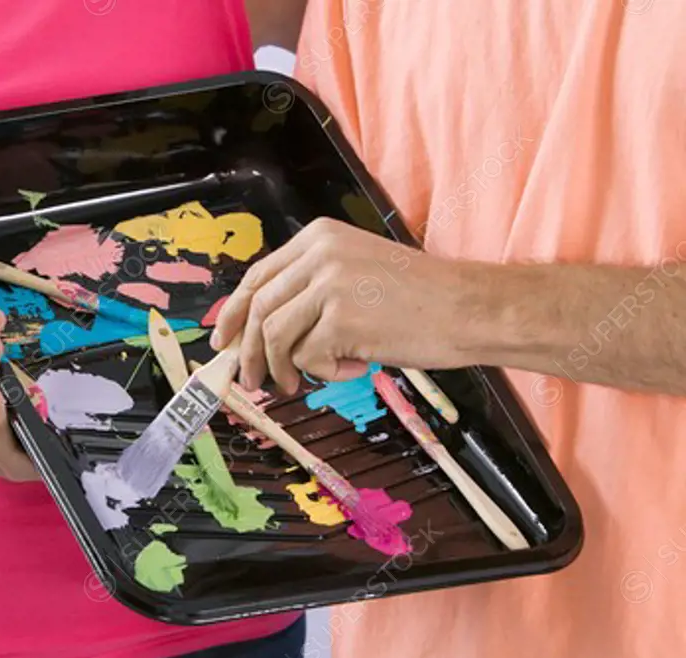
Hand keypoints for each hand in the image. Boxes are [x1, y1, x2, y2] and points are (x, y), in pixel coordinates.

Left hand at [211, 218, 472, 393]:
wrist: (469, 308)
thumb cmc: (420, 297)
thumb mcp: (357, 270)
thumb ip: (311, 286)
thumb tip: (262, 329)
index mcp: (319, 237)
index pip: (258, 276)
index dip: (234, 313)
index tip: (224, 341)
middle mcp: (319, 254)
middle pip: (259, 308)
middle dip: (248, 352)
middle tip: (250, 380)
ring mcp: (329, 285)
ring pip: (275, 336)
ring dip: (283, 369)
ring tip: (302, 382)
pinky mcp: (341, 320)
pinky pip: (308, 359)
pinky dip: (326, 373)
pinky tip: (356, 367)